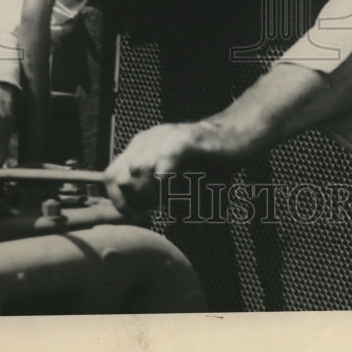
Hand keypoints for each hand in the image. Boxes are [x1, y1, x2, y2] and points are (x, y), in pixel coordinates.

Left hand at [104, 121, 225, 217]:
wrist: (241, 133)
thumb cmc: (212, 157)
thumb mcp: (179, 173)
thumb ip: (158, 188)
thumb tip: (142, 213)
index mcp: (143, 144)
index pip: (111, 175)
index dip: (118, 201)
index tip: (137, 217)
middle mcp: (149, 138)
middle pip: (119, 176)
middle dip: (133, 201)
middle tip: (153, 212)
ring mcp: (165, 137)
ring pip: (137, 173)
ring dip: (151, 195)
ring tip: (168, 201)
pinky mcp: (185, 142)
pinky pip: (164, 169)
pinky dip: (169, 188)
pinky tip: (178, 195)